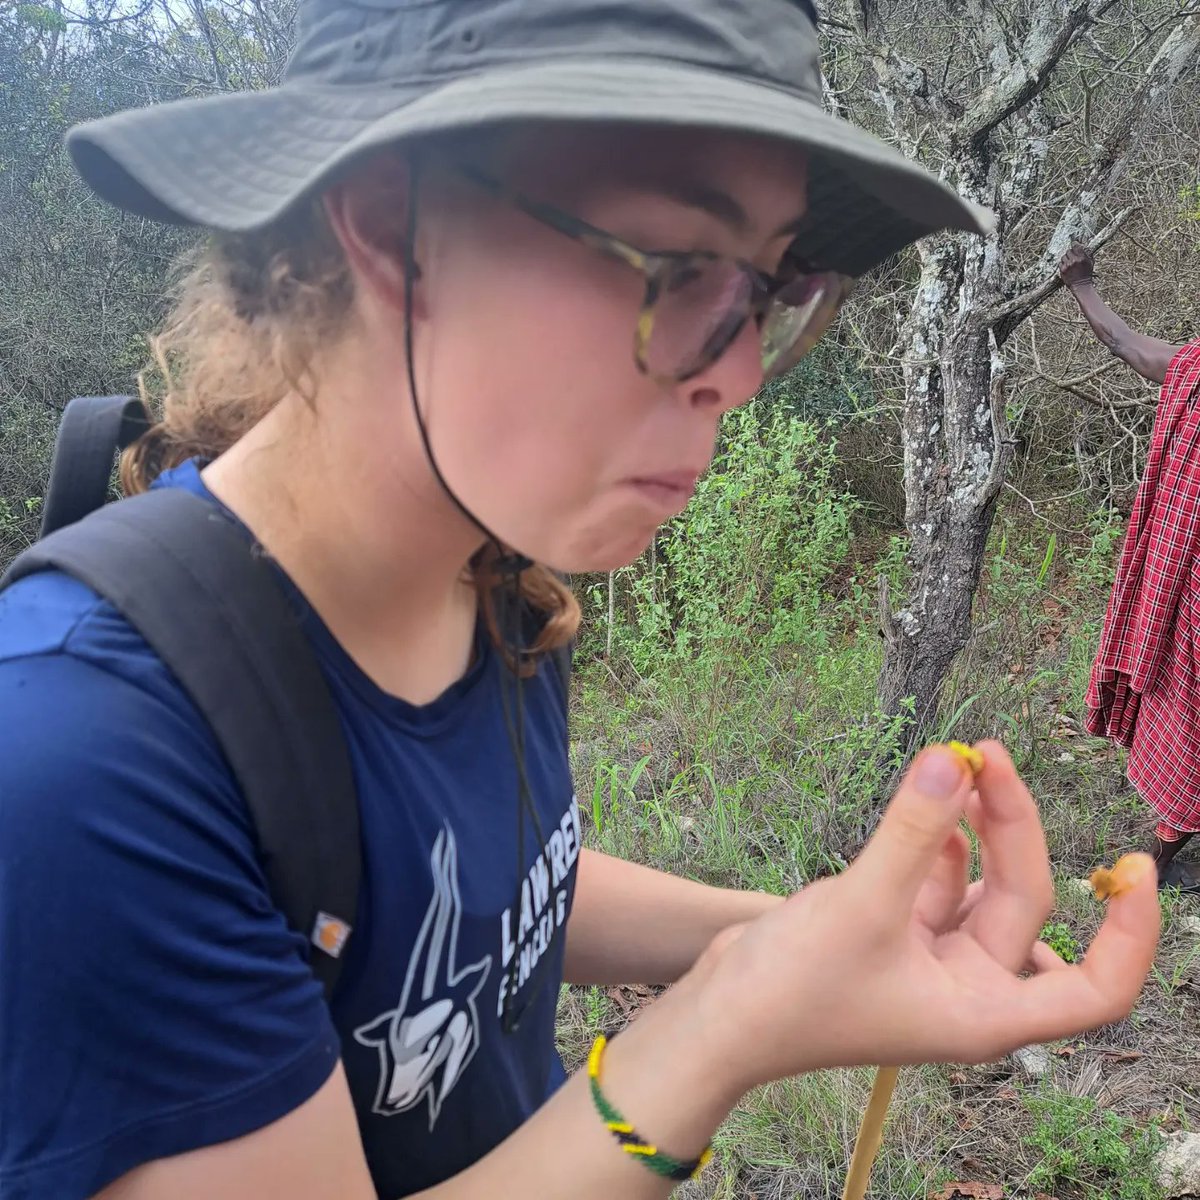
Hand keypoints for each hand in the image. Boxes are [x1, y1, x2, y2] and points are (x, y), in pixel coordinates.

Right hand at [689, 742, 1158, 1092]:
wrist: (720, 1013)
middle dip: (1015, 828)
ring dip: (976, 826)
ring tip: (962, 764)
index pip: (1095, 986)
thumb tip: (955, 756)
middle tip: (987, 757)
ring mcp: (929, 958)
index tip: (1133, 865)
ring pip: (980, 883)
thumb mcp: (863, 905)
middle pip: (1024, 903)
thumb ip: (914, 828)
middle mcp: (967, 987)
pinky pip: (936, 877)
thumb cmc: (795, 990)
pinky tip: (927, 803)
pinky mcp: (892, 932)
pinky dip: (936, 838)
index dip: (1129, 931)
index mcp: (984, 1011)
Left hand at [1058, 243, 1094, 286]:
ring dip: (1066, 258)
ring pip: (1063, 257)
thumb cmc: (1087, 273)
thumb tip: (1084, 246)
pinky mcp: (1062, 270)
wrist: (1081, 285)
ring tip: (1069, 262)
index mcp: (1082, 258)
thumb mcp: (1090, 262)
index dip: (1074, 244)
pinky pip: (1060, 263)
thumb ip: (1088, 254)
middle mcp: (1074, 260)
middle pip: (1068, 251)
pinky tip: (1067, 267)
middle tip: (1072, 256)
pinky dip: (1063, 264)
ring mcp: (1067, 265)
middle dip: (1070, 253)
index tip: (1074, 244)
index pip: (1076, 246)